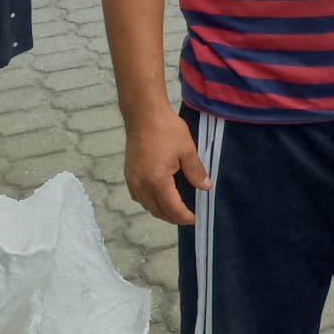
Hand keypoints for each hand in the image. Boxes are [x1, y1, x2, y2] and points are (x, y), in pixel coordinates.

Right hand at [124, 108, 210, 224]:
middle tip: (187, 215)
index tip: (195, 218)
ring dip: (161, 210)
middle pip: (157, 211)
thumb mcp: (187, 150)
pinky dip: (151, 201)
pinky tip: (161, 195)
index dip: (184, 216)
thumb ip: (196, 172)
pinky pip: (139, 196)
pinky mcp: (129, 175)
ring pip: (147, 205)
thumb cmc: (167, 130)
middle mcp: (141, 185)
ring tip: (176, 207)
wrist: (144, 115)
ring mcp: (132, 181)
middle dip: (173, 217)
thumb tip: (205, 187)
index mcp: (157, 181)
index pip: (171, 208)